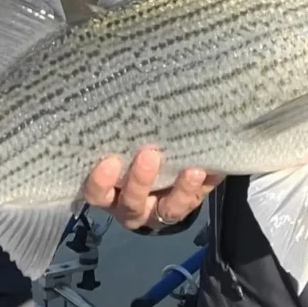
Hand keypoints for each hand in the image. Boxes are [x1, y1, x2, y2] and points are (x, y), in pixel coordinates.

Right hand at [82, 146, 223, 231]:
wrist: (156, 174)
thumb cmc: (127, 150)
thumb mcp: (120, 145)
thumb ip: (118, 133)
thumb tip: (118, 94)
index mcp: (109, 193)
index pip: (97, 193)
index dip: (101, 182)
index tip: (109, 161)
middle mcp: (130, 206)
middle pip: (131, 203)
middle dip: (140, 181)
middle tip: (150, 155)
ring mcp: (160, 212)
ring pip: (168, 210)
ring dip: (180, 190)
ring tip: (192, 170)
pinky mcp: (185, 206)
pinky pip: (195, 200)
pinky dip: (203, 185)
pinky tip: (211, 168)